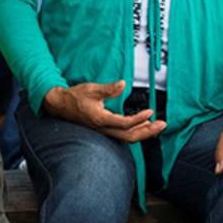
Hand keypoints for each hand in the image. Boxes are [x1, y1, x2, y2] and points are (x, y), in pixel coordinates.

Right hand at [43, 80, 164, 142]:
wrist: (60, 105)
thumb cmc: (75, 97)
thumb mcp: (91, 89)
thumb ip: (108, 88)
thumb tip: (123, 84)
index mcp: (100, 119)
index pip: (125, 123)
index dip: (139, 119)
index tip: (150, 112)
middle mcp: (103, 129)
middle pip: (130, 136)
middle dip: (148, 132)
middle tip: (162, 125)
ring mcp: (103, 131)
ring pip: (127, 138)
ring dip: (143, 133)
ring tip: (155, 127)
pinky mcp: (104, 130)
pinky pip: (122, 135)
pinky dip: (134, 132)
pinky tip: (141, 127)